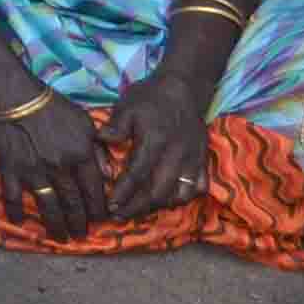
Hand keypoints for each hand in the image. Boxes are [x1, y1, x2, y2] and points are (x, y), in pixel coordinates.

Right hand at [0, 87, 106, 238]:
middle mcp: (60, 168)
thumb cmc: (52, 106)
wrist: (14, 95)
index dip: (99, 210)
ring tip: (60, 236)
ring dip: (56, 224)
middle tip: (81, 236)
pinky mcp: (10, 169)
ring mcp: (34, 171)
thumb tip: (109, 175)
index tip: (101, 221)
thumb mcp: (85, 123)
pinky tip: (20, 221)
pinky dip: (16, 211)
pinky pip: (13, 195)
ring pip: (48, 205)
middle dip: (79, 223)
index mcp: (81, 155)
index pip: (95, 191)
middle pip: (73, 203)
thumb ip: (99, 150)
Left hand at [102, 66, 209, 220]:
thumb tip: (100, 141)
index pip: (138, 174)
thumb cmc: (149, 97)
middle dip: (137, 207)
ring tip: (139, 210)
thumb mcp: (127, 106)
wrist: (184, 89)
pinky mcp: (203, 161)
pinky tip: (167, 201)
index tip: (110, 205)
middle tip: (119, 214)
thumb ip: (115, 126)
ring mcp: (193, 160)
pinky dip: (183, 199)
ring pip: (180, 195)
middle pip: (159, 191)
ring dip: (158, 206)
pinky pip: (199, 189)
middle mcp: (177, 154)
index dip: (124, 193)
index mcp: (155, 141)